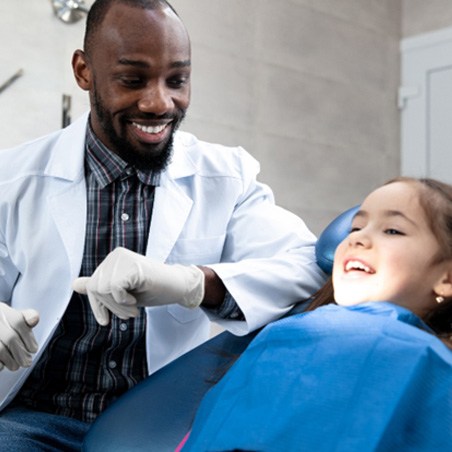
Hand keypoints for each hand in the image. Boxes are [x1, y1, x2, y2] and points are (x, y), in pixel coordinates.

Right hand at [0, 302, 38, 370]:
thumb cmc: (2, 324)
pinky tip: (2, 366)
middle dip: (21, 352)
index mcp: (1, 309)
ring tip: (15, 366)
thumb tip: (34, 319)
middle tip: (27, 362)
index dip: (28, 337)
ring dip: (10, 360)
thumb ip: (26, 317)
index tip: (33, 349)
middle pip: (10, 337)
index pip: (18, 321)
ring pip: (0, 349)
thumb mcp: (13, 317)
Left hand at [72, 247, 204, 325]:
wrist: (177, 286)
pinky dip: (124, 300)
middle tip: (129, 314)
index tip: (104, 320)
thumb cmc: (152, 289)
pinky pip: (115, 288)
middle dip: (110, 307)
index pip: (92, 286)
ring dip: (119, 306)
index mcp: (112, 260)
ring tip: (133, 309)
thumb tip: (75, 284)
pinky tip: (136, 300)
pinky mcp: (133, 265)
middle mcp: (116, 255)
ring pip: (104, 289)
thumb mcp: (123, 291)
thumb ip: (100, 286)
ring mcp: (124, 258)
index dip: (97, 306)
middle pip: (96, 288)